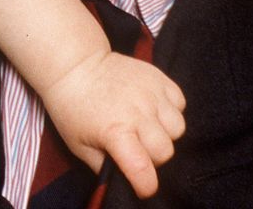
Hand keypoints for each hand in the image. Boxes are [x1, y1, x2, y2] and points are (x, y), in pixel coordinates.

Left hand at [41, 52, 185, 198]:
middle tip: (137, 149)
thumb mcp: (79, 146)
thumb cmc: (72, 107)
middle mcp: (139, 113)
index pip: (144, 170)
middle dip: (153, 158)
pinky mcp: (158, 77)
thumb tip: (122, 178)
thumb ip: (103, 166)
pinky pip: (180, 102)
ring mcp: (151, 93)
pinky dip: (171, 110)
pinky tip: (154, 110)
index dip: (146, 186)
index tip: (142, 186)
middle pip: (165, 151)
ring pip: (178, 128)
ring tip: (147, 127)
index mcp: (116, 132)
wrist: (75, 65)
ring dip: (165, 134)